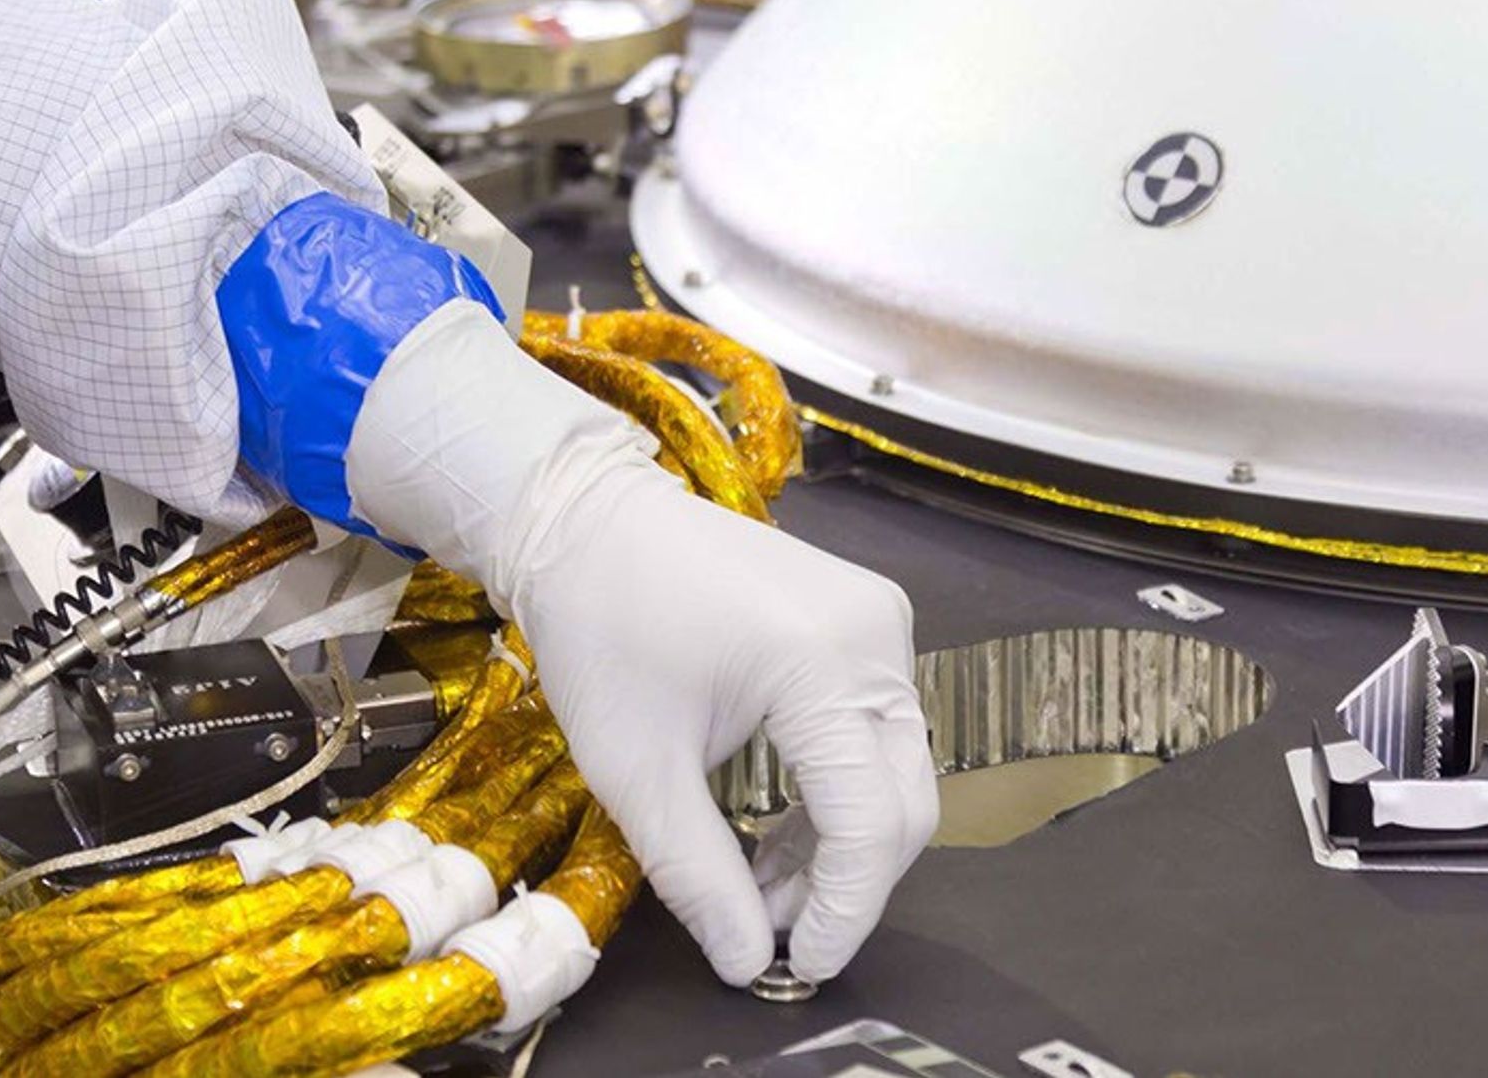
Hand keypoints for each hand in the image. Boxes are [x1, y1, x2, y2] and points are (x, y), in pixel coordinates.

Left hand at [504, 458, 937, 983]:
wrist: (587, 519)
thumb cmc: (600, 626)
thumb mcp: (635, 768)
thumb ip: (699, 874)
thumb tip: (746, 961)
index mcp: (823, 662)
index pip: (871, 821)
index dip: (844, 911)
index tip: (800, 967)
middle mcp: (876, 633)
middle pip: (900, 800)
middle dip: (845, 882)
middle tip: (772, 931)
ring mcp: (879, 620)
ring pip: (893, 770)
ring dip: (837, 841)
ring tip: (759, 886)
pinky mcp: (865, 619)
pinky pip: (874, 728)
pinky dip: (834, 788)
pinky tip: (773, 825)